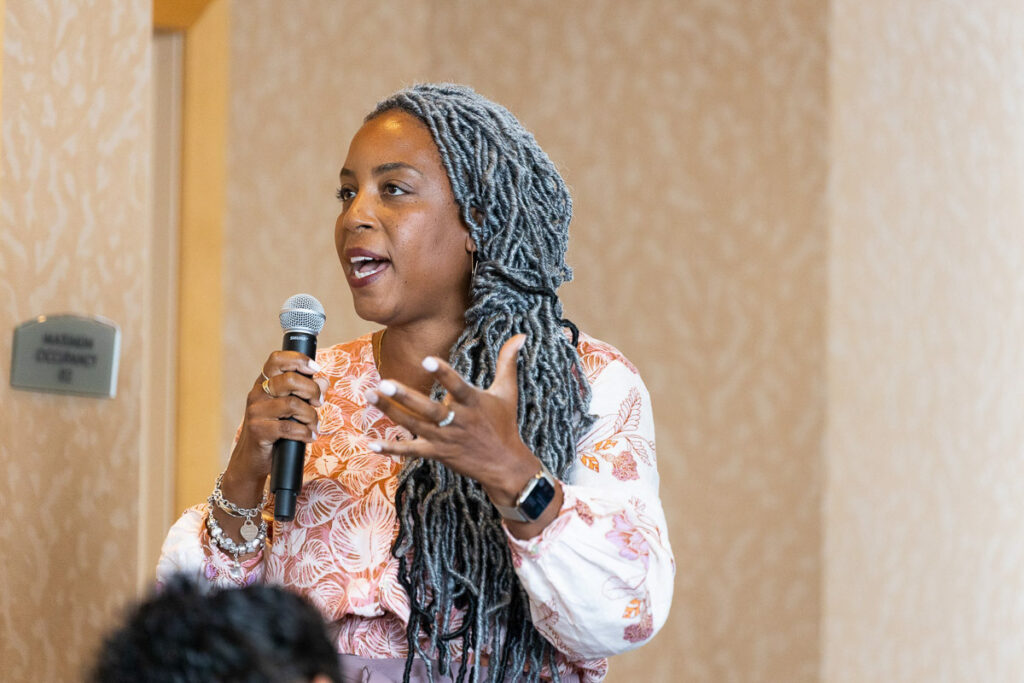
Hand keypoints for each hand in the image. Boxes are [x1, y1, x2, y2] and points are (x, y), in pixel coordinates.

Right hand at [222, 351, 328, 505]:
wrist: (251, 461)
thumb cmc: (274, 431)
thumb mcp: (289, 409)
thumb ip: (306, 393)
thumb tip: (324, 381)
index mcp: (263, 384)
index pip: (276, 359)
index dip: (298, 359)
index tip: (315, 368)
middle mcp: (257, 394)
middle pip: (289, 379)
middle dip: (312, 390)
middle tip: (319, 402)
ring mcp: (255, 412)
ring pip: (292, 404)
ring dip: (310, 416)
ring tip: (313, 425)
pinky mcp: (258, 430)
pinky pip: (289, 427)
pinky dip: (305, 432)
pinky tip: (309, 437)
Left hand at [364, 334, 560, 533]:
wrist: (505, 465)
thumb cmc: (504, 423)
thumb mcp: (507, 391)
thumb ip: (508, 362)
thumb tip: (521, 335)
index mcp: (473, 404)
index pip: (457, 386)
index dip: (443, 374)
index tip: (427, 359)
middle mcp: (457, 421)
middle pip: (428, 409)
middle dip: (406, 397)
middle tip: (385, 382)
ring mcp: (445, 439)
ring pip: (414, 426)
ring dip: (391, 411)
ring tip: (369, 395)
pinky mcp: (437, 453)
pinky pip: (411, 451)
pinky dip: (391, 449)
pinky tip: (371, 443)